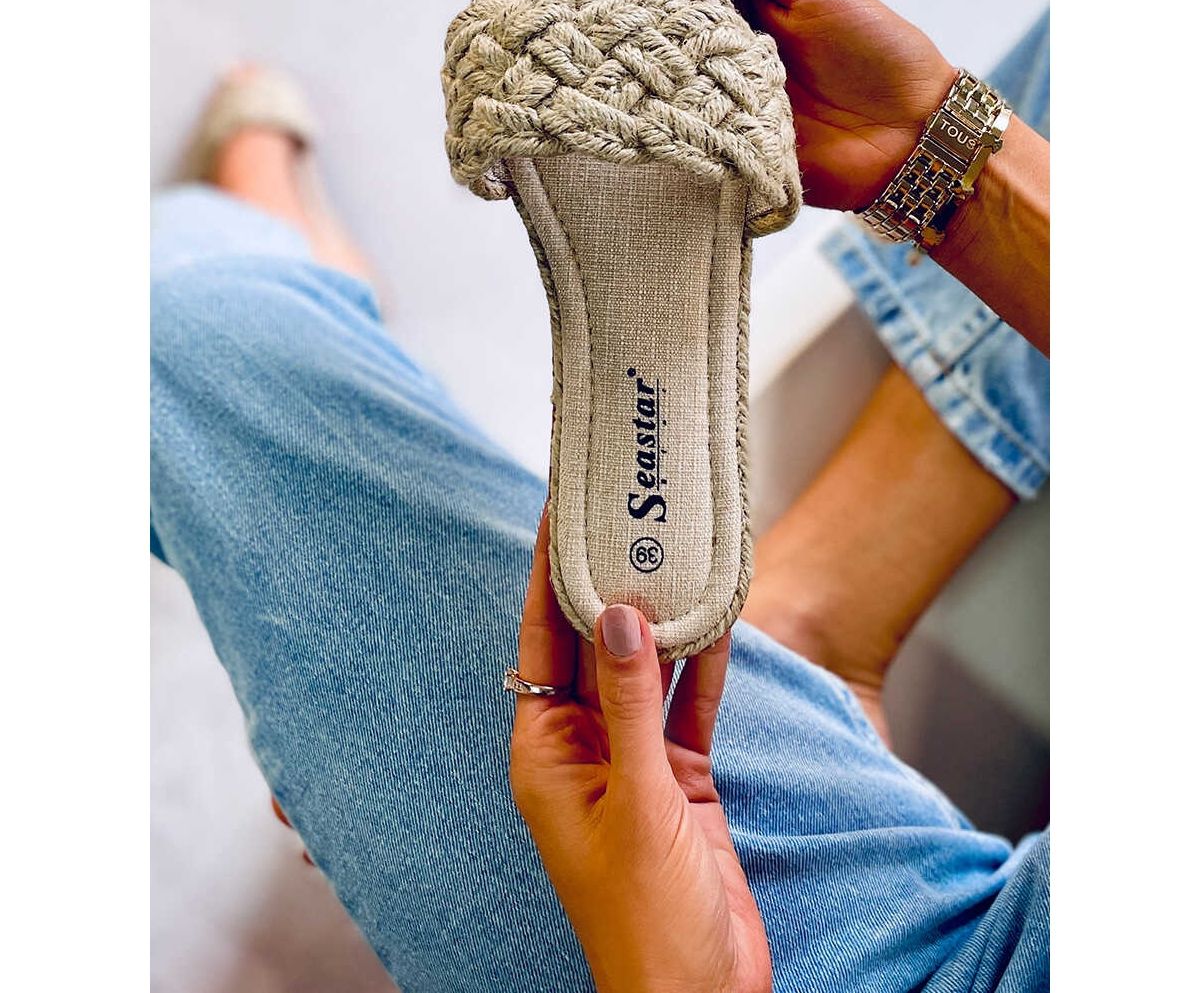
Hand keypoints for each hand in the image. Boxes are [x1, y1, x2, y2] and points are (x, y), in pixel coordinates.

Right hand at [465, 0, 955, 210]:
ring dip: (551, 27)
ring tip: (492, 2)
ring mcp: (687, 86)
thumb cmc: (872, 47)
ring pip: (611, 53)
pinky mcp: (695, 139)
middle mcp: (692, 30)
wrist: (905, 140)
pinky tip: (547, 93)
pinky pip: (638, 121)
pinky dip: (593, 108)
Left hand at [509, 512, 770, 992]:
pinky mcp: (679, 776)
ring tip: (672, 548)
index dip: (544, 575)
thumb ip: (631, 704)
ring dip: (660, 616)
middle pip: (591, 645)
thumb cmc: (648, 920)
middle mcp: (585, 748)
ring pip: (645, 668)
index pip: (540, 642)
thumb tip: (616, 616)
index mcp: (547, 754)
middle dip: (605, 582)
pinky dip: (704, 663)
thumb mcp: (639, 801)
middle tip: (622, 514)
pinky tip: (718, 615)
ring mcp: (634, 761)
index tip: (556, 513)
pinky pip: (688, 703)